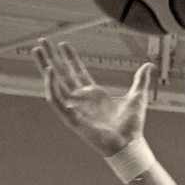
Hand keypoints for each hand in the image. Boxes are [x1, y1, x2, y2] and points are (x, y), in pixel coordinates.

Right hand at [33, 42, 152, 156]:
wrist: (129, 144)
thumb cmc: (132, 126)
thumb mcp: (137, 97)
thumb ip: (140, 80)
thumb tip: (149, 65)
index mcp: (93, 94)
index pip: (76, 71)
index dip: (70, 57)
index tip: (63, 43)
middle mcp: (81, 99)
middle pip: (61, 74)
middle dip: (51, 57)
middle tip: (42, 40)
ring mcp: (74, 108)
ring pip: (54, 83)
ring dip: (44, 66)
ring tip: (36, 50)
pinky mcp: (71, 117)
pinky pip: (56, 100)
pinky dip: (51, 86)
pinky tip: (50, 71)